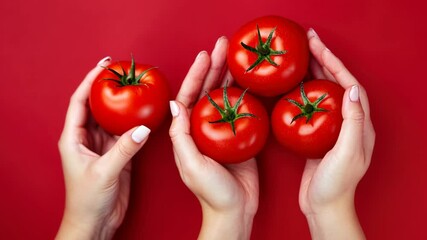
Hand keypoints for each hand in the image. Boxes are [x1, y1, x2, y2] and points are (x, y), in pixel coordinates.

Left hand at [56, 57, 150, 239]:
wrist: (95, 222)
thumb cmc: (87, 200)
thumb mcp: (104, 172)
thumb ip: (125, 149)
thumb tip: (143, 128)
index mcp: (73, 138)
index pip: (79, 102)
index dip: (89, 81)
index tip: (104, 65)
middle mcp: (87, 138)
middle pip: (96, 106)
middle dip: (108, 88)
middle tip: (123, 70)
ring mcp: (102, 146)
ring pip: (113, 118)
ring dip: (123, 105)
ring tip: (136, 87)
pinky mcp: (117, 154)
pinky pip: (126, 133)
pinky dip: (135, 123)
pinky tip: (144, 114)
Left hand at [169, 37, 258, 239]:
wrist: (235, 211)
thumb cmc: (210, 193)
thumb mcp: (190, 165)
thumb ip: (181, 136)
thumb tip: (175, 104)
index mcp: (187, 133)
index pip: (189, 97)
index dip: (195, 75)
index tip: (204, 55)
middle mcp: (203, 129)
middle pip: (207, 91)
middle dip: (213, 67)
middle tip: (223, 46)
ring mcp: (221, 132)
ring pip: (224, 97)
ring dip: (229, 76)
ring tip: (235, 57)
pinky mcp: (239, 137)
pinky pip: (241, 111)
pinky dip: (244, 95)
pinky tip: (249, 81)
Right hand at [298, 29, 374, 238]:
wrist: (323, 207)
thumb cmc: (336, 185)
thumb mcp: (347, 154)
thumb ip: (351, 122)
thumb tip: (349, 89)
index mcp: (359, 126)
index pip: (349, 85)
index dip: (335, 64)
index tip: (318, 48)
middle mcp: (348, 124)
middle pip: (336, 84)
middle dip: (323, 61)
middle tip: (307, 43)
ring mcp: (331, 130)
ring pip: (323, 93)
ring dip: (313, 73)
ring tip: (299, 58)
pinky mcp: (317, 137)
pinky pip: (310, 108)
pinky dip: (301, 93)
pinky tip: (290, 88)